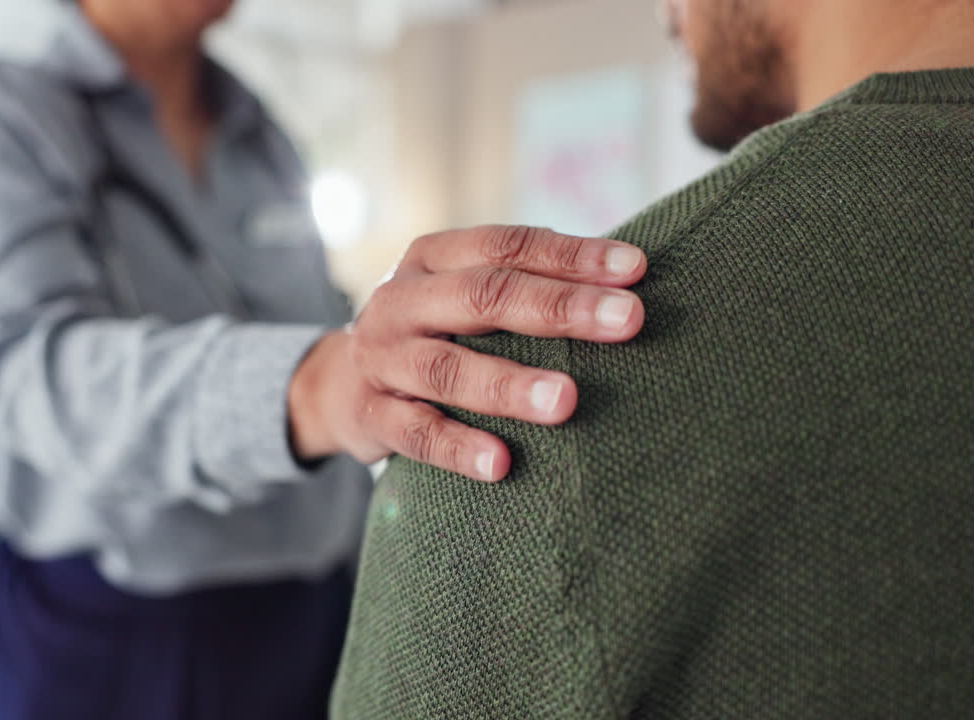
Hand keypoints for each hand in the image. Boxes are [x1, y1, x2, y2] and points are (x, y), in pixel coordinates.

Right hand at [289, 225, 645, 481]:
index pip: (506, 246)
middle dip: (560, 307)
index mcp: (433, 257)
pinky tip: (501, 464)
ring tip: (567, 400)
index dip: (572, 256)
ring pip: (447, 369)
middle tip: (627, 322)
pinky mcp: (370, 415)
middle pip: (482, 296)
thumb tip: (630, 283)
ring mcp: (381, 359)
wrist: (337, 386)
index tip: (636, 270)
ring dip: (509, 385)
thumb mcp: (462, 295)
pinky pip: (415, 433)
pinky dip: (457, 447)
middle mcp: (401, 300)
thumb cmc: (435, 334)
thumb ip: (525, 286)